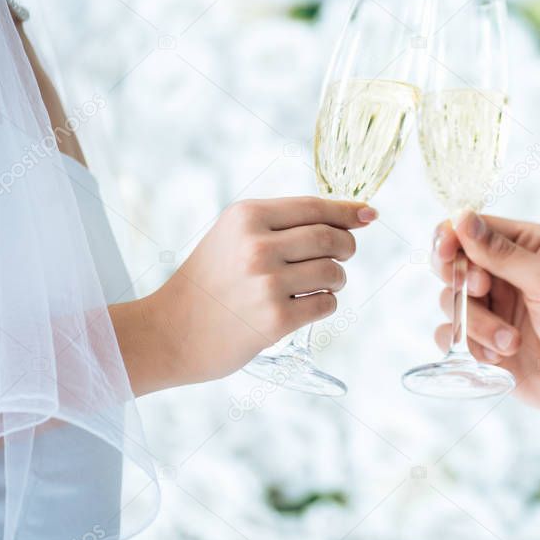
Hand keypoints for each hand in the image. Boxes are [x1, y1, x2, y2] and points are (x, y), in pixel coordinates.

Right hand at [113, 197, 375, 394]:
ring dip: (337, 279)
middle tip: (341, 256)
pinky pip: (326, 305)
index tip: (369, 215)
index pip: (315, 206)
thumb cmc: (209, 282)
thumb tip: (357, 215)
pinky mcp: (275, 319)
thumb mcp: (233, 235)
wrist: (169, 332)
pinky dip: (325, 305)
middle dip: (346, 247)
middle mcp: (257, 245)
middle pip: (331, 238)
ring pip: (334, 272)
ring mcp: (267, 283)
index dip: (348, 211)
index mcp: (246, 216)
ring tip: (318, 285)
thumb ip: (284, 223)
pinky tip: (305, 307)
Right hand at [432, 212, 539, 450]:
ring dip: (476, 324)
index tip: (446, 252)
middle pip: (453, 262)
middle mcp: (506, 273)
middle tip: (482, 291)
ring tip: (512, 342)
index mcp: (527, 246)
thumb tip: (462, 219)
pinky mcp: (485, 342)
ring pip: (450, 302)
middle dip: (461, 280)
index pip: (472, 228)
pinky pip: (450, 336)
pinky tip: (499, 358)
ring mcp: (494, 309)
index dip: (452, 237)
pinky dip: (469, 346)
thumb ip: (503, 254)